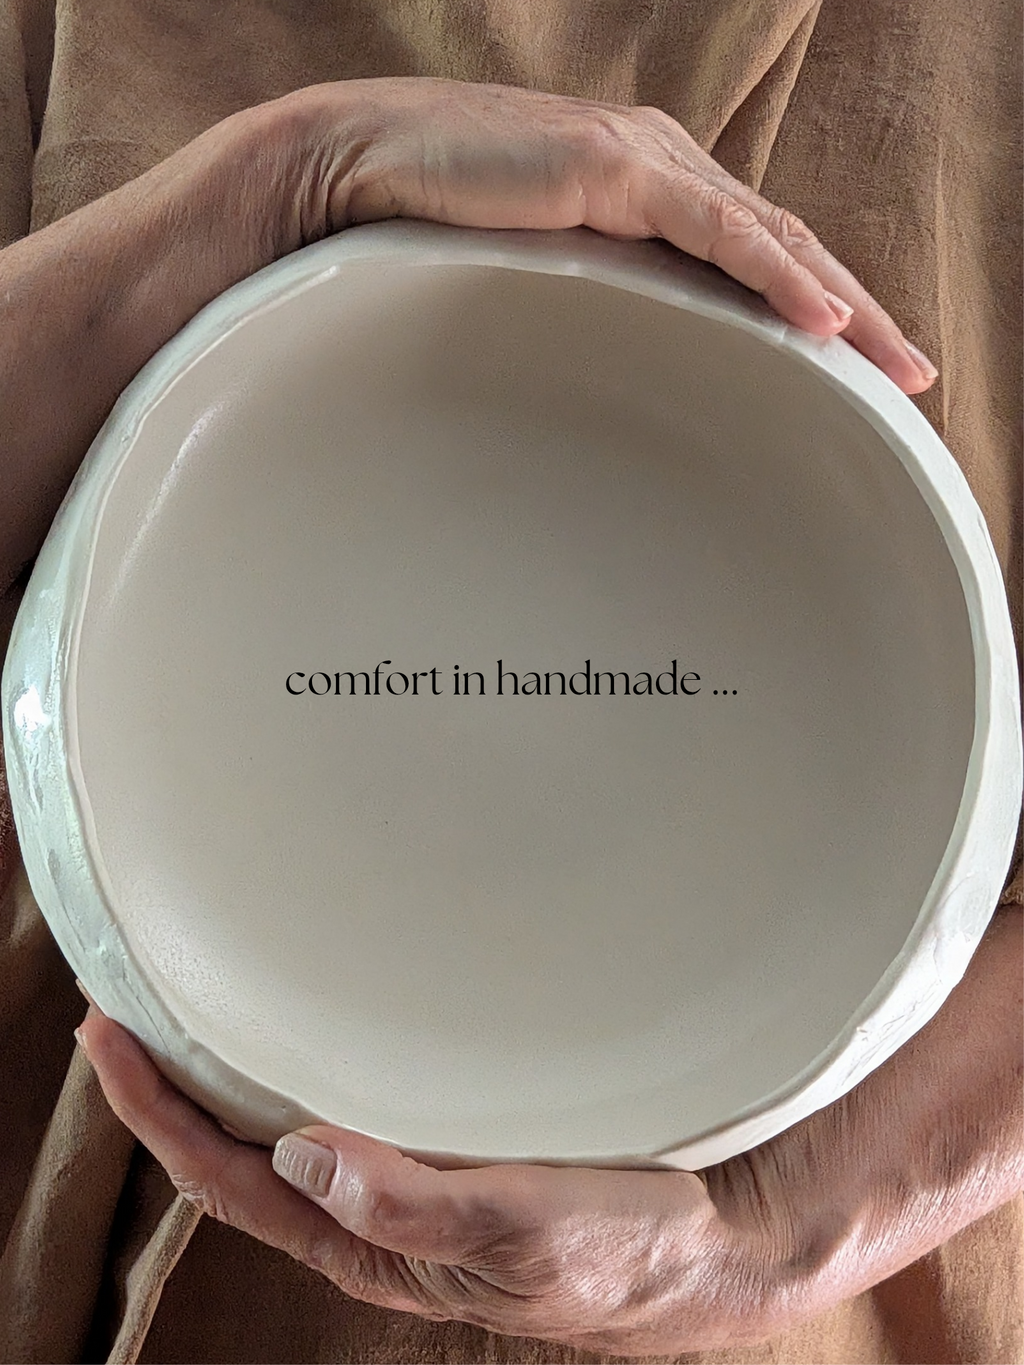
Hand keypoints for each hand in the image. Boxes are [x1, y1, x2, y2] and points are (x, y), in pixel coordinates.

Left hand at [76, 1005, 779, 1355]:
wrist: (710, 1236)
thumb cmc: (622, 1248)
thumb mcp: (522, 1234)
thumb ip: (416, 1208)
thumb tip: (302, 1157)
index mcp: (376, 1246)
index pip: (232, 1181)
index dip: (162, 1115)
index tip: (110, 1040)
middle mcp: (378, 1213)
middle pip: (243, 1151)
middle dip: (176, 1086)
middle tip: (128, 1003)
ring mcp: (411, 1176)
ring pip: (293, 1122)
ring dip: (232, 1069)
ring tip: (195, 1000)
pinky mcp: (450, 1139)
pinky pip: (353, 1098)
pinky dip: (306, 1059)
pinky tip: (313, 1018)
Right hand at [278, 76, 937, 393]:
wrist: (365, 168)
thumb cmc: (441, 228)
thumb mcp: (546, 276)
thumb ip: (602, 302)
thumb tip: (626, 375)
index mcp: (655, 193)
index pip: (760, 258)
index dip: (821, 311)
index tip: (865, 372)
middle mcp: (668, 169)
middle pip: (789, 250)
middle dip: (859, 317)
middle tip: (910, 379)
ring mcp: (648, 162)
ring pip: (773, 240)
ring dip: (842, 306)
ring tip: (892, 366)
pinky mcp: (616, 168)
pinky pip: (717, 231)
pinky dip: (776, 277)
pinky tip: (823, 322)